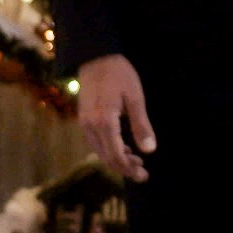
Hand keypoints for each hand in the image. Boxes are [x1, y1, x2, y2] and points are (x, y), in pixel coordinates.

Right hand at [75, 54, 155, 181]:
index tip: (144, 175)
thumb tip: (149, 150)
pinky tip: (122, 146)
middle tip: (143, 172)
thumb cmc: (119, 74)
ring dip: (116, 159)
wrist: (95, 57)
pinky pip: (95, 141)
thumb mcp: (135, 98)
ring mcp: (84, 122)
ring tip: (136, 160)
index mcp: (104, 121)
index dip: (129, 169)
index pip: (115, 155)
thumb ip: (141, 125)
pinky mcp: (83, 118)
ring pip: (99, 151)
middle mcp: (90, 126)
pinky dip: (108, 149)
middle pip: (106, 157)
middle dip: (124, 168)